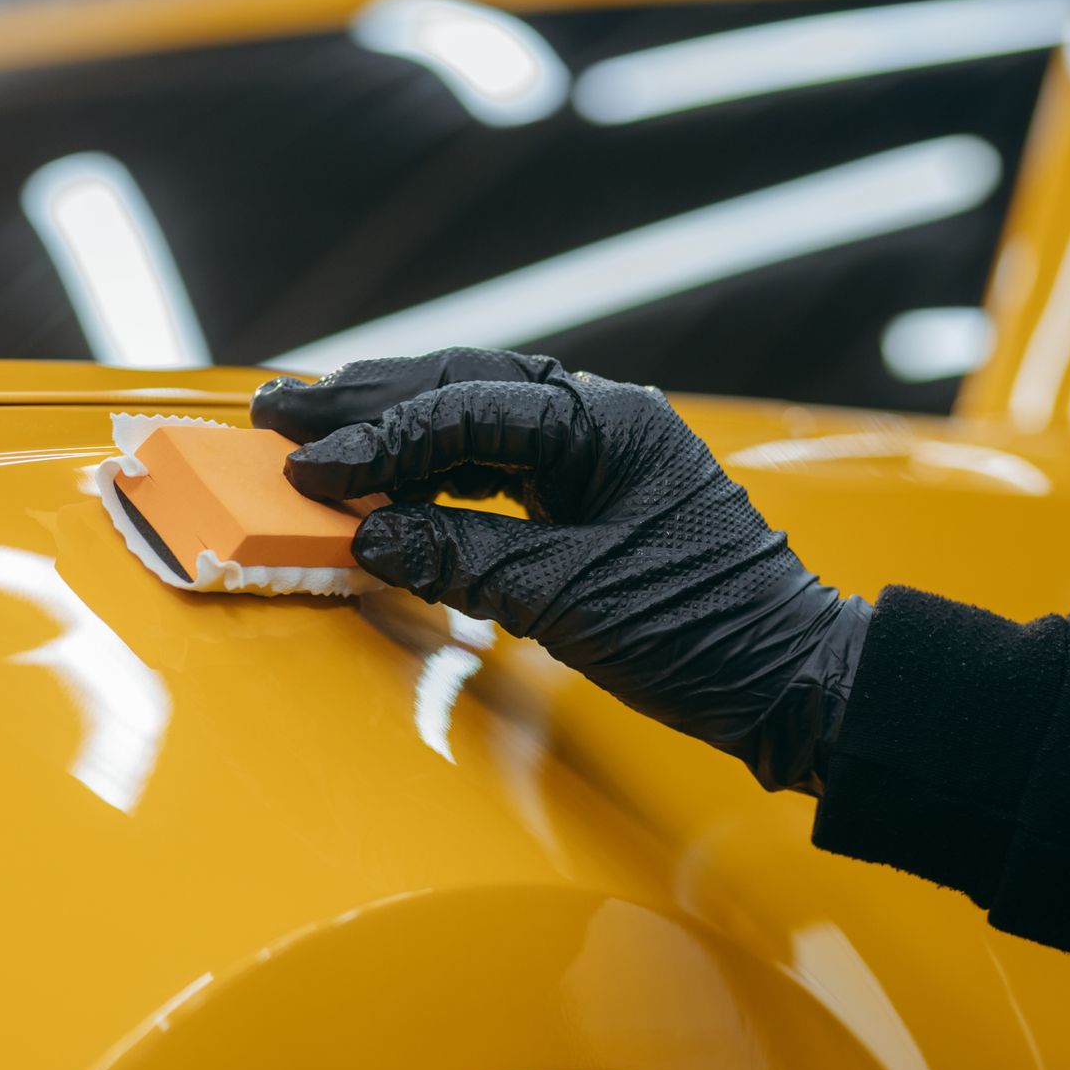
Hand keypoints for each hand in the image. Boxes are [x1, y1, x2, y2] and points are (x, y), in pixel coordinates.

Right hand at [252, 347, 870, 791]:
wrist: (790, 681)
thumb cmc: (705, 633)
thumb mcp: (572, 599)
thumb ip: (464, 559)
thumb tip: (368, 539)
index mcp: (608, 423)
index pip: (467, 412)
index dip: (379, 441)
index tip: (308, 468)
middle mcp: (600, 418)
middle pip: (460, 388)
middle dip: (365, 402)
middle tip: (278, 412)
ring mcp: (594, 451)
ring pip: (471, 417)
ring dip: (390, 426)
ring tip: (311, 429)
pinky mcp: (586, 492)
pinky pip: (490, 462)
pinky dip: (429, 468)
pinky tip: (384, 476)